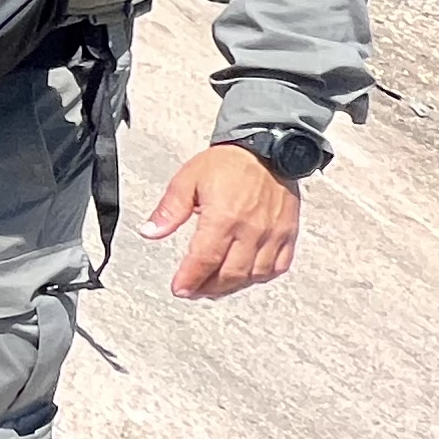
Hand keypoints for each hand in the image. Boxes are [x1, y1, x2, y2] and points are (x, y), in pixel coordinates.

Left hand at [141, 143, 299, 298]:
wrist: (267, 148)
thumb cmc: (228, 163)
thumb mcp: (188, 180)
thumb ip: (169, 209)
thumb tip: (150, 232)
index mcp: (223, 216)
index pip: (204, 260)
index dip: (190, 279)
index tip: (179, 289)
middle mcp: (251, 229)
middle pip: (230, 274)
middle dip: (208, 288)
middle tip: (193, 291)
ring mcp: (273, 234)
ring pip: (254, 275)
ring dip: (232, 286)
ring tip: (214, 287)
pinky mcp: (288, 233)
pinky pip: (278, 266)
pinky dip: (260, 277)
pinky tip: (245, 276)